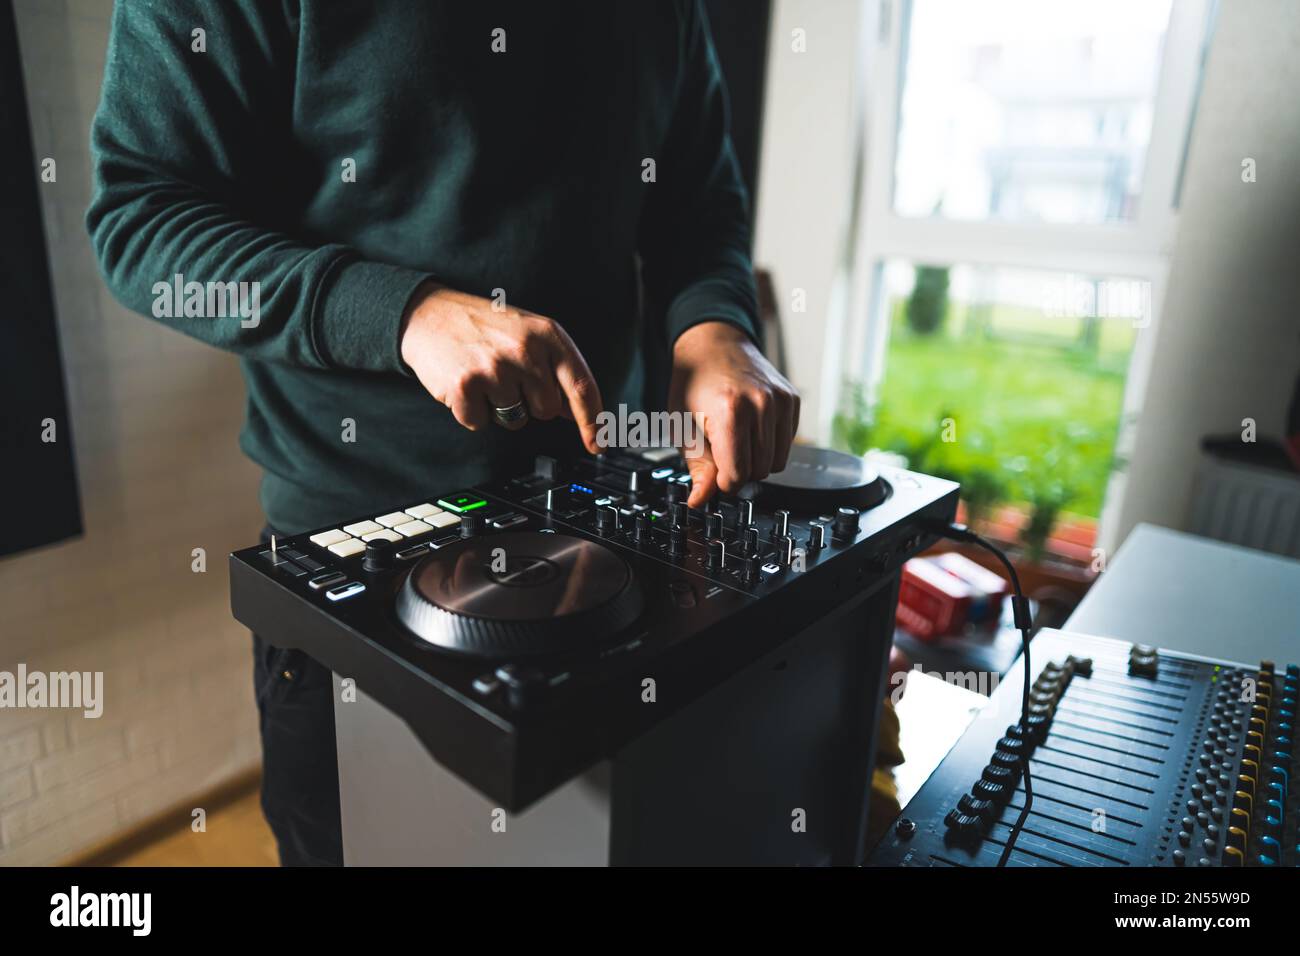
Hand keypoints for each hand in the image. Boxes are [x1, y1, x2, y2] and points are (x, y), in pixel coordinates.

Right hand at [399, 283, 602, 451]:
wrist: (429, 313)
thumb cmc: (483, 325)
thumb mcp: (530, 333)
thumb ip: (556, 369)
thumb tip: (575, 412)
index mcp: (548, 334)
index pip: (582, 387)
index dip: (592, 422)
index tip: (597, 444)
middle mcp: (525, 350)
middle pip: (548, 410)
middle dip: (530, 403)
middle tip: (507, 375)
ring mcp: (495, 369)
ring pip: (516, 420)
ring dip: (500, 408)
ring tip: (485, 375)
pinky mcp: (466, 386)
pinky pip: (481, 423)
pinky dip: (471, 411)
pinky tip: (465, 383)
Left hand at [668, 322, 799, 507]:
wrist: (713, 345)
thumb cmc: (694, 385)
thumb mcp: (683, 426)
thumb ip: (697, 466)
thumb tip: (700, 500)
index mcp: (729, 411)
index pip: (736, 475)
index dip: (722, 481)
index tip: (714, 471)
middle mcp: (761, 404)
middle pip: (758, 471)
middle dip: (739, 470)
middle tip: (722, 450)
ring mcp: (780, 400)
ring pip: (777, 462)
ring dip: (757, 459)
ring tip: (738, 438)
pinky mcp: (793, 399)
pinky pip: (788, 444)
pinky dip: (770, 443)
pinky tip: (753, 426)